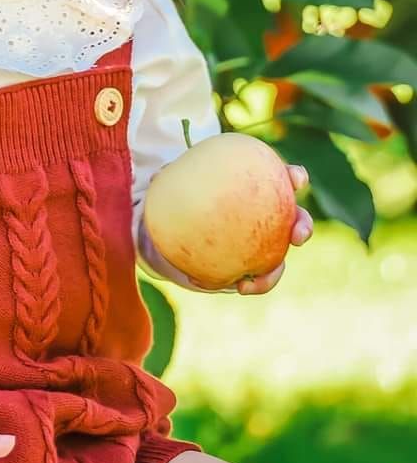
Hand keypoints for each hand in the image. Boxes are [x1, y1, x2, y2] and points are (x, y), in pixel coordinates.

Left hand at [139, 164, 312, 294]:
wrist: (175, 236)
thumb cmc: (180, 201)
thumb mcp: (173, 189)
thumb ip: (170, 182)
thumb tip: (159, 176)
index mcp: (257, 191)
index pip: (281, 178)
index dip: (294, 177)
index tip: (295, 179)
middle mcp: (266, 219)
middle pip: (294, 220)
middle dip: (303, 226)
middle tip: (298, 234)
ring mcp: (261, 246)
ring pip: (279, 257)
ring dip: (276, 271)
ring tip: (260, 278)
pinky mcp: (251, 269)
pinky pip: (255, 279)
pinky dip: (248, 284)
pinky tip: (236, 286)